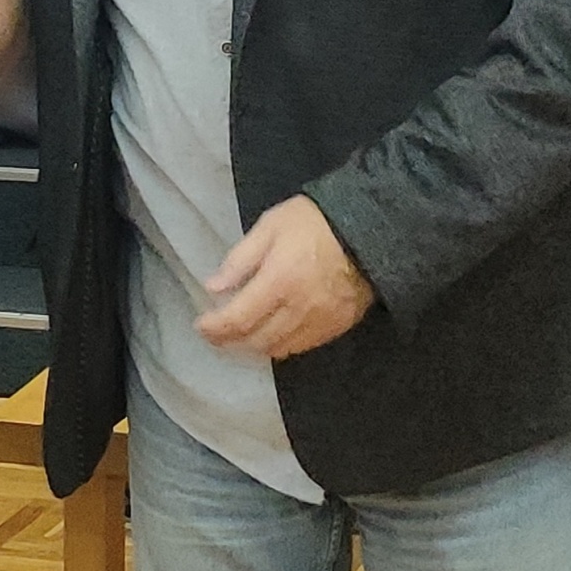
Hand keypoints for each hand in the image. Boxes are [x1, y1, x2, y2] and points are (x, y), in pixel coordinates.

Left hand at [195, 196, 374, 360]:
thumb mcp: (271, 226)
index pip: (238, 319)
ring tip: (241, 334)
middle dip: (230, 340)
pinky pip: (301, 347)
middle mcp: (298, 309)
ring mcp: (319, 322)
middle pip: (255, 340)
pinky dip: (280, 345)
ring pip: (277, 349)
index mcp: (279, 281)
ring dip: (254, 346)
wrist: (369, 229)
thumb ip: (240, 259)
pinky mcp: (336, 327)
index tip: (201, 326)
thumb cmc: (315, 221)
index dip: (215, 328)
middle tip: (216, 332)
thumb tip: (213, 287)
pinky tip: (272, 334)